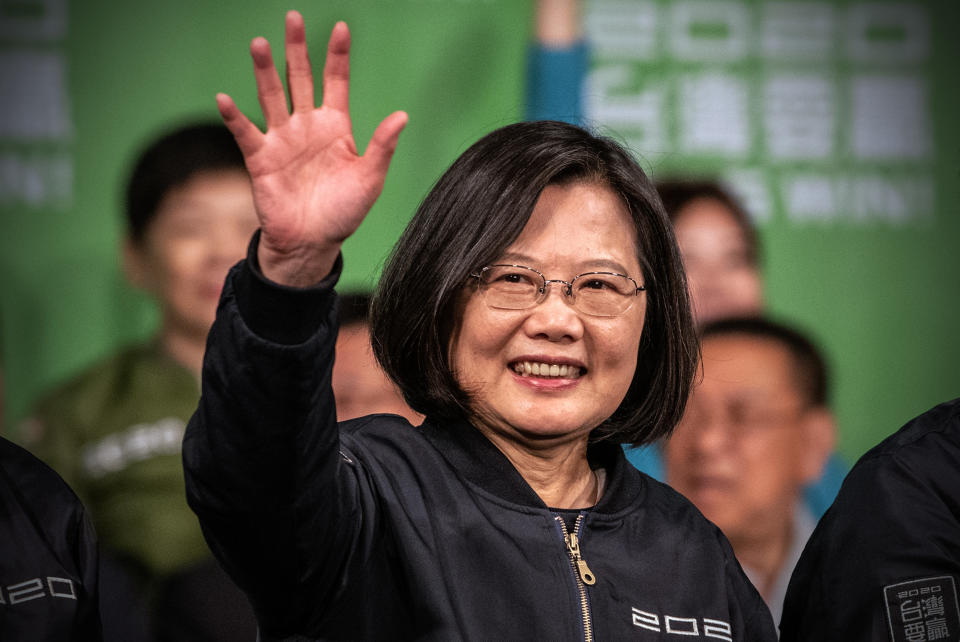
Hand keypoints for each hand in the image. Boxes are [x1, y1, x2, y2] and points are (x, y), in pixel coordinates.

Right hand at [217, 11, 407, 285]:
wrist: (313, 243)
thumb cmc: (343, 212)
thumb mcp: (370, 179)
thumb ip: (382, 146)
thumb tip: (402, 115)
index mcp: (335, 127)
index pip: (336, 82)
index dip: (338, 56)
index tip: (341, 27)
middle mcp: (307, 127)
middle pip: (300, 79)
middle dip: (297, 50)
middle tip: (293, 17)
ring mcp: (282, 140)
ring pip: (272, 97)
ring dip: (265, 72)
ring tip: (260, 43)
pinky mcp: (261, 159)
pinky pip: (245, 133)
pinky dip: (234, 116)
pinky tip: (225, 98)